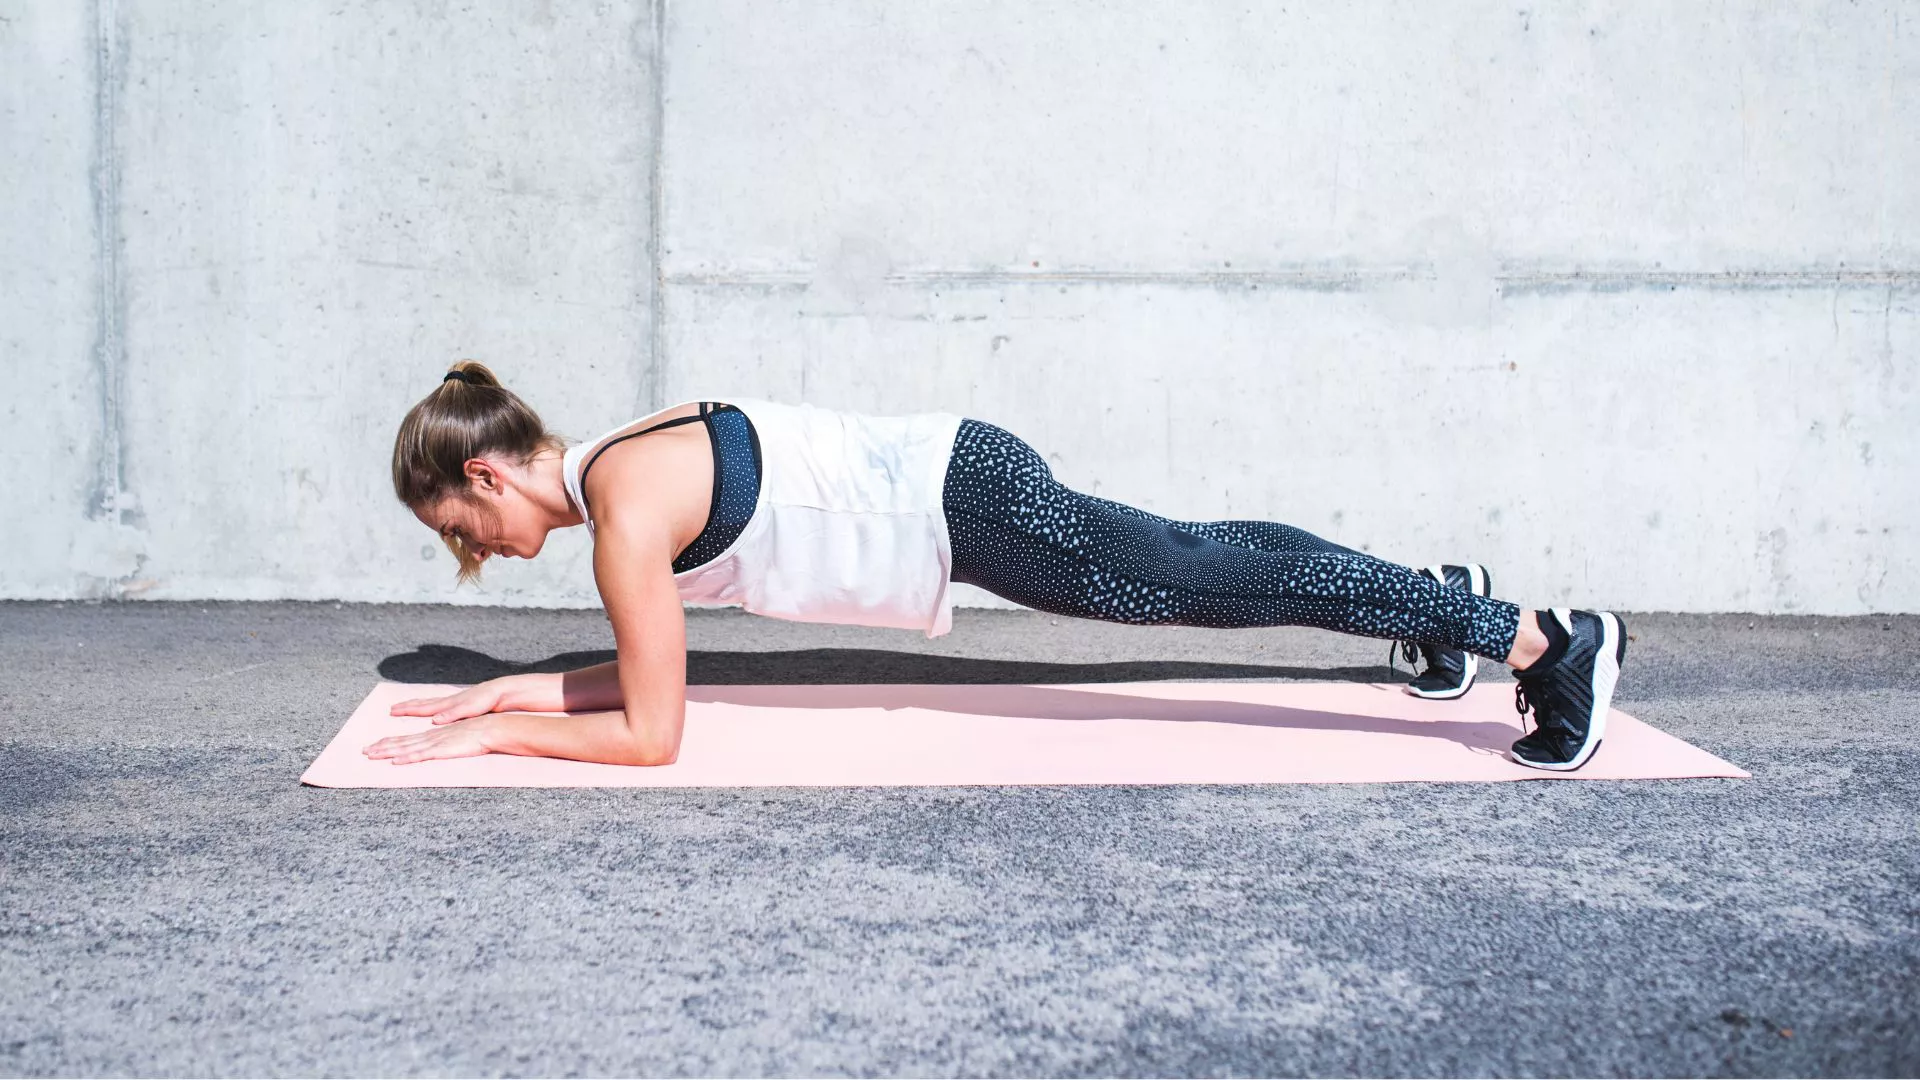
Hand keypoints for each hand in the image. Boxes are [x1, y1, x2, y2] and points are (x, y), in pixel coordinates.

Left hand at [363, 715, 496, 764]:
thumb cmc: (479, 735)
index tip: (376, 744)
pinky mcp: (442, 749)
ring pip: (406, 748)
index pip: (407, 739)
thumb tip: (440, 748)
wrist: (491, 729)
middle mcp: (431, 737)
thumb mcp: (459, 738)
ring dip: (387, 751)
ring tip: (371, 755)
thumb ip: (447, 743)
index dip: (391, 742)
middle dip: (382, 746)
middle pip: (401, 742)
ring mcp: (435, 743)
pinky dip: (407, 758)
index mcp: (434, 735)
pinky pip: (421, 755)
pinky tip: (395, 761)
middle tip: (365, 751)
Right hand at [389, 680, 508, 724]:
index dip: (407, 710)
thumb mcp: (469, 709)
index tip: (392, 710)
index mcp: (447, 704)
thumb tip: (433, 720)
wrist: (499, 690)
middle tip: (392, 708)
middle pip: (422, 703)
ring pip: (429, 703)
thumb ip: (451, 714)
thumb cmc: (486, 700)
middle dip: (406, 706)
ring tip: (406, 706)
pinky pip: (438, 704)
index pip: (422, 708)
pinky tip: (430, 709)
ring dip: (415, 705)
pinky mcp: (460, 703)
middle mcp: (447, 702)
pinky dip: (428, 706)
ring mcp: (453, 701)